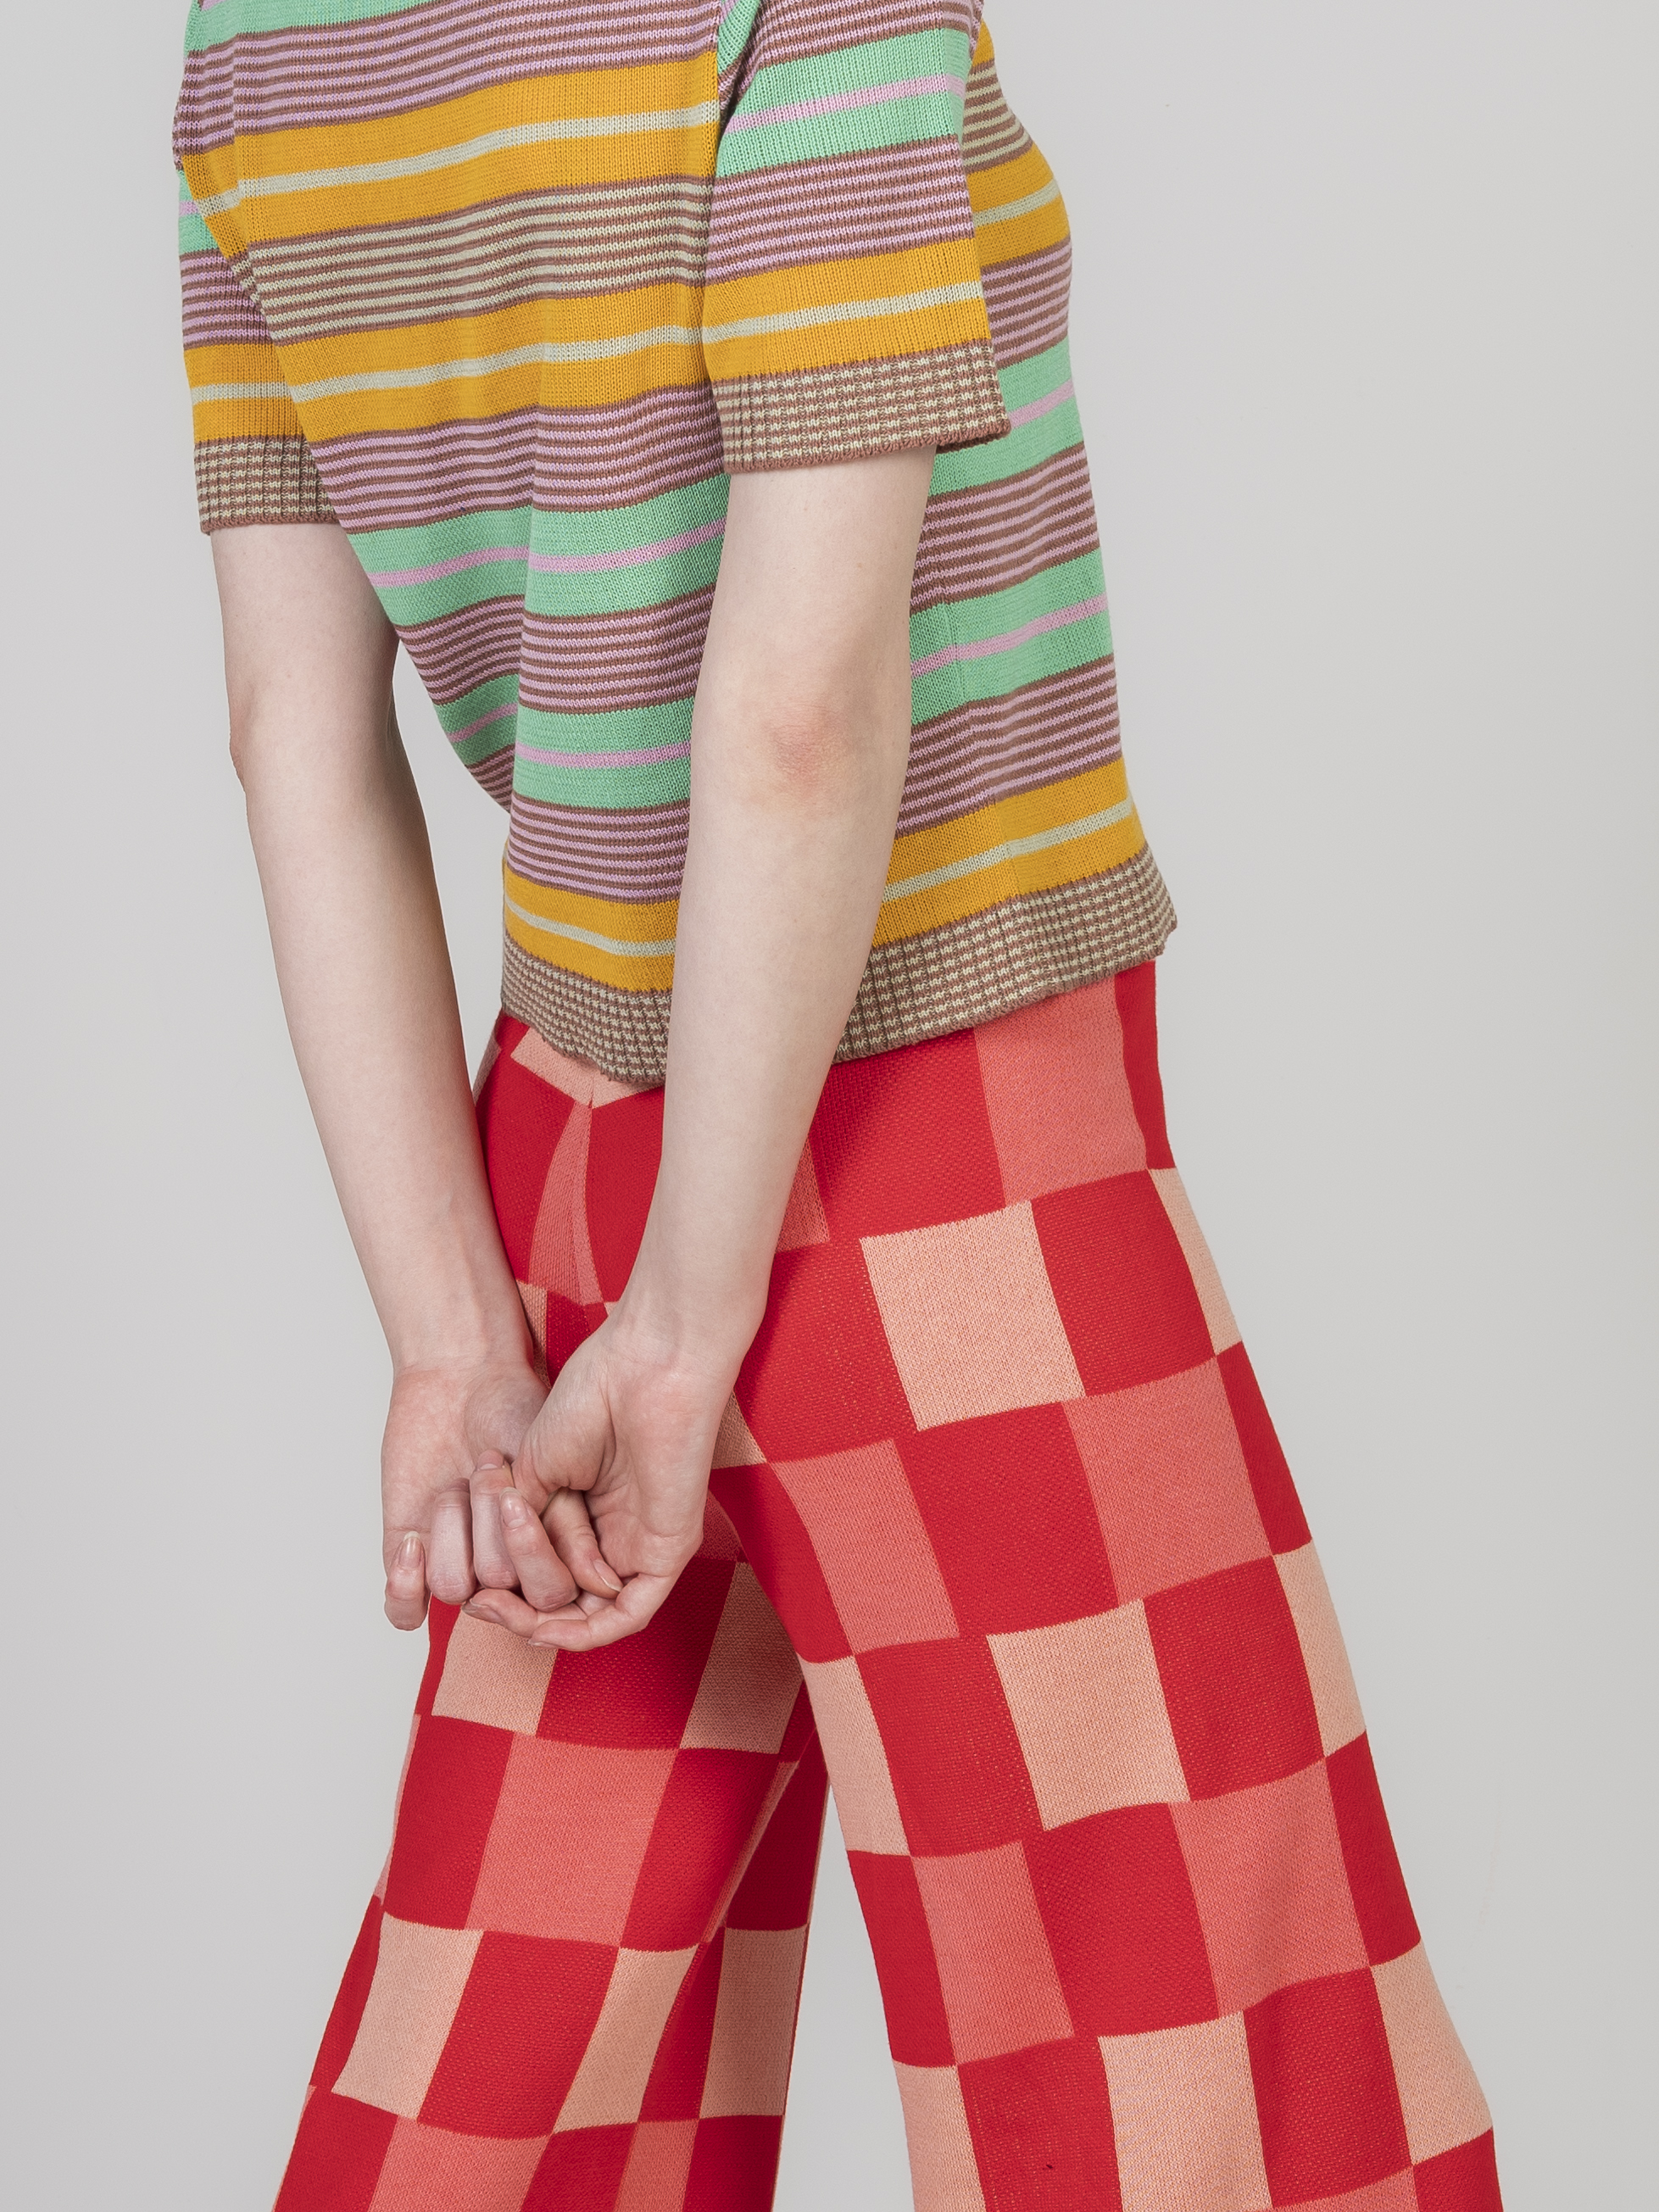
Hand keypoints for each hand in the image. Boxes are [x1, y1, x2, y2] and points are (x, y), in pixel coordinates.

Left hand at [378, 1349, 551, 1628]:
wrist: (459, 1380)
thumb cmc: (515, 1414)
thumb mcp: (552, 1470)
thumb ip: (573, 1531)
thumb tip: (602, 1584)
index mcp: (550, 1554)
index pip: (550, 1598)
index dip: (535, 1561)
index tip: (516, 1502)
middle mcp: (506, 1570)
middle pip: (501, 1587)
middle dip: (491, 1519)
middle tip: (490, 1465)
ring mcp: (459, 1567)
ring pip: (454, 1586)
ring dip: (452, 1524)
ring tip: (457, 1481)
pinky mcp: (411, 1561)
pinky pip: (404, 1611)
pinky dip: (405, 1582)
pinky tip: (413, 1539)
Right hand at [461, 1307, 735, 1651]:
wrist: (641, 1367)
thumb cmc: (592, 1398)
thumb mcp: (533, 1473)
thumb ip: (523, 1528)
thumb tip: (512, 1579)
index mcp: (585, 1514)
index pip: (546, 1575)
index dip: (505, 1591)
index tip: (469, 1588)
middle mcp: (615, 1535)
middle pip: (567, 1604)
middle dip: (518, 1614)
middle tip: (480, 1603)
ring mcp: (641, 1546)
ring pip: (593, 1616)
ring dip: (545, 1626)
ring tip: (500, 1609)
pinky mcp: (667, 1552)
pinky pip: (628, 1613)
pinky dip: (587, 1632)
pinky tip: (547, 1625)